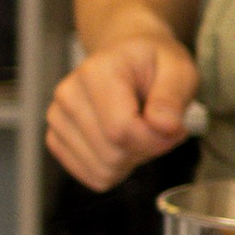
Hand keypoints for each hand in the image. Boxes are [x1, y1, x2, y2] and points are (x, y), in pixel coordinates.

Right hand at [45, 31, 199, 190]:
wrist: (127, 59)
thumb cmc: (154, 64)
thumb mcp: (178, 69)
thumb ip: (173, 96)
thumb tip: (164, 126)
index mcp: (97, 72)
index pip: (122, 130)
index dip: (156, 140)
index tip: (175, 128)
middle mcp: (69, 94)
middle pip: (112, 154)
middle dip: (147, 150)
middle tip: (160, 127)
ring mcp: (57, 118)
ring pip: (102, 170)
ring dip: (132, 161)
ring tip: (141, 131)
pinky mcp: (56, 138)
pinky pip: (92, 176)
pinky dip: (116, 169)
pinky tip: (124, 143)